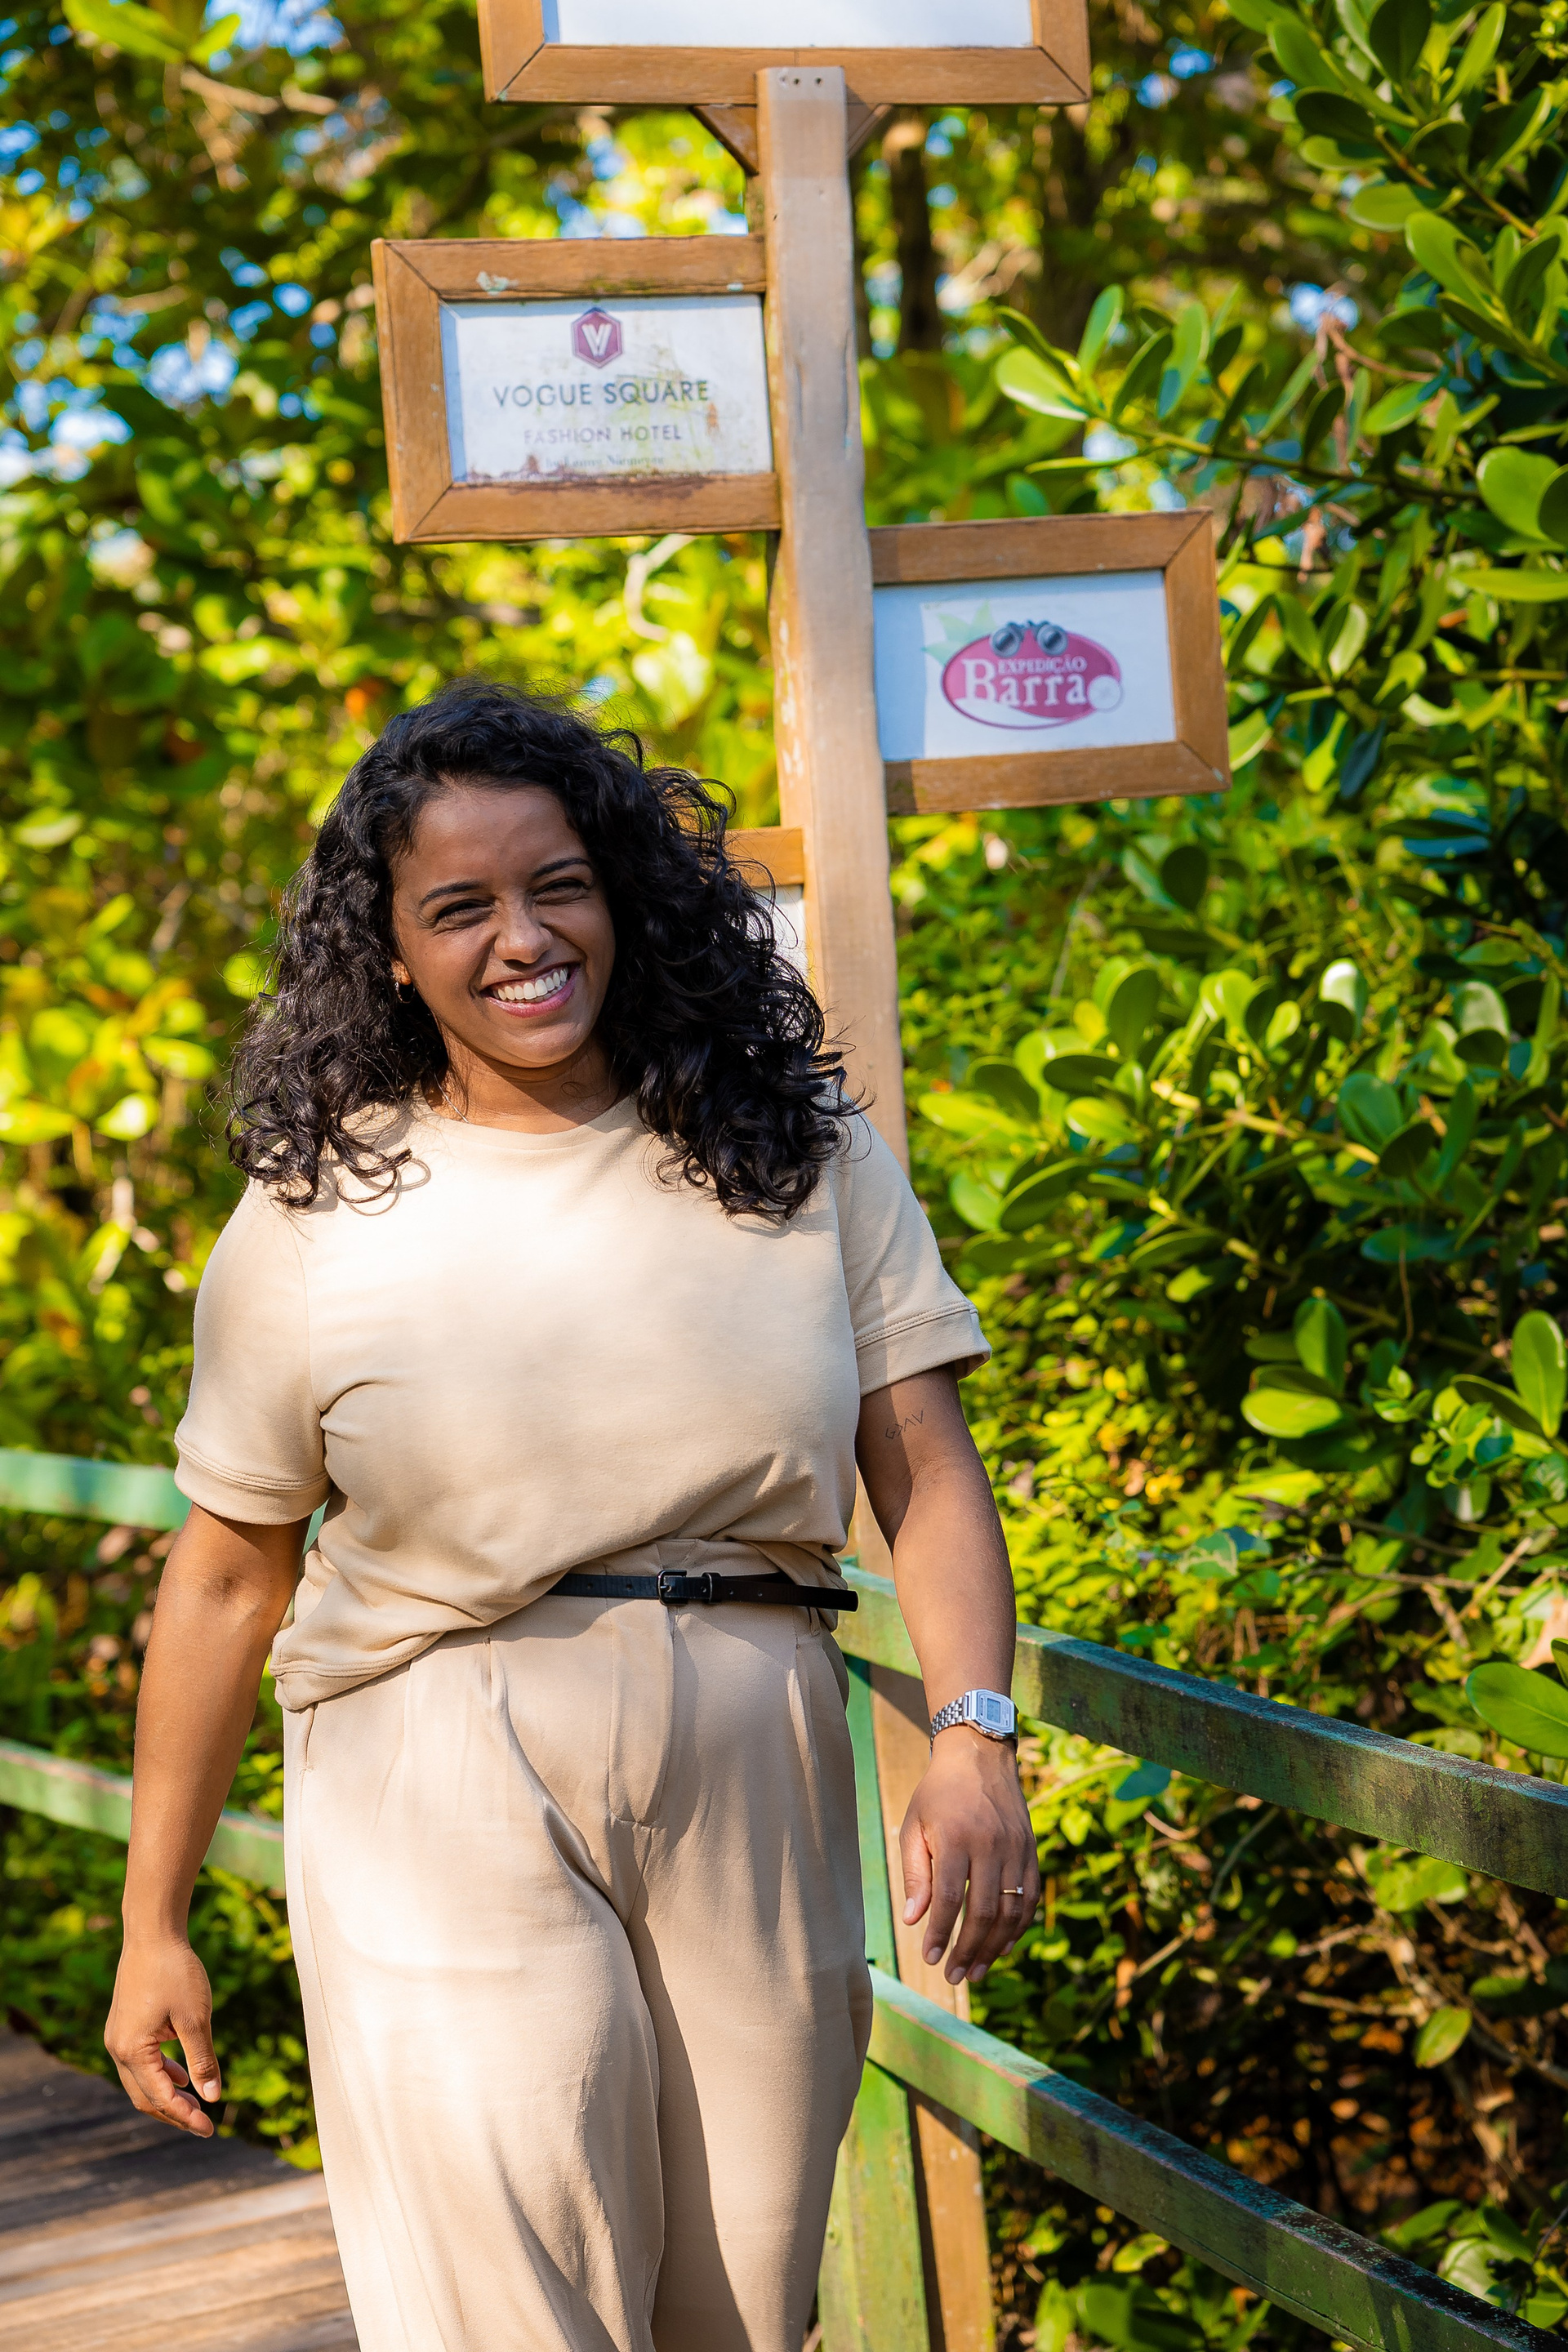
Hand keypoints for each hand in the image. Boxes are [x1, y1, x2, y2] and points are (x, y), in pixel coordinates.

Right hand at [105, 1932, 220, 2137]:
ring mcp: (117, 2037)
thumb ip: (202, 2060)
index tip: (211, 2129)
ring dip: (167, 2096)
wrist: (152, 1933)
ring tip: (195, 2105)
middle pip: (144, 2097)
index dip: (185, 2117)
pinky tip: (181, 2076)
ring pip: (140, 2082)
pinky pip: (140, 2062)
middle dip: (174, 2113)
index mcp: (132, 2051)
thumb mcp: (196, 2017)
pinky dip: (161, 2074)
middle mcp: (117, 2049)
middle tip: (204, 2125)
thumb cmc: (175, 1971)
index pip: (161, 2098)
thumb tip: (214, 2098)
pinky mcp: (124, 2027)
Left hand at [899, 1729, 1039, 1986]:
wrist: (979, 1755)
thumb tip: (914, 1919)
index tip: (930, 1958)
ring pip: (1010, 1911)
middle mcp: (990, 1845)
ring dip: (994, 1947)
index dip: (940, 1934)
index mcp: (956, 1839)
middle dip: (967, 1950)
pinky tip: (1002, 1946)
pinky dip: (1018, 1927)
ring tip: (976, 1971)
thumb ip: (915, 1873)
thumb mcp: (914, 1826)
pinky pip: (1029, 1898)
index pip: (948, 1899)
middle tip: (954, 1976)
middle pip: (983, 1912)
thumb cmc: (938, 1794)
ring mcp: (1015, 1849)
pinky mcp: (1031, 1850)